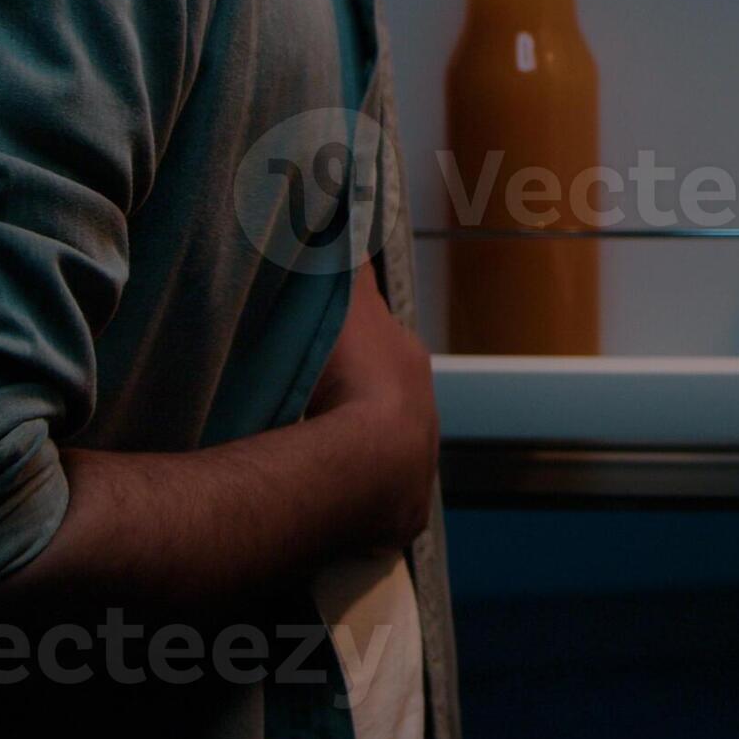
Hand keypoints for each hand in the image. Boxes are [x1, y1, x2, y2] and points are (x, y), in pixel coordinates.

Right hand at [307, 266, 436, 548]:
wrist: (365, 460)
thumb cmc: (355, 376)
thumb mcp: (349, 304)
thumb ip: (348, 268)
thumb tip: (349, 225)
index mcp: (410, 365)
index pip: (383, 350)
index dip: (354, 350)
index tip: (328, 355)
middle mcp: (424, 417)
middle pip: (386, 404)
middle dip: (356, 404)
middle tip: (315, 407)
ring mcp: (415, 469)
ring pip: (381, 454)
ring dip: (354, 454)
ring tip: (314, 454)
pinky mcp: (402, 514)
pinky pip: (374, 503)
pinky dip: (354, 500)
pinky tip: (325, 498)